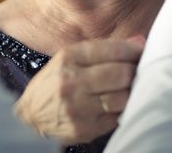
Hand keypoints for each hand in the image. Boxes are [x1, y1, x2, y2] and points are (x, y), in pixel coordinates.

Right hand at [13, 38, 143, 144]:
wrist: (31, 114)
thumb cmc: (55, 81)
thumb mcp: (71, 58)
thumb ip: (104, 49)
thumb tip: (140, 41)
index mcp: (69, 58)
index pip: (112, 50)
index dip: (132, 50)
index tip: (141, 50)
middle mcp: (71, 82)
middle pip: (121, 74)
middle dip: (134, 71)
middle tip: (135, 71)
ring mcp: (78, 108)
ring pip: (122, 98)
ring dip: (129, 92)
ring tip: (125, 88)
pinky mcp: (84, 129)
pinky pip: (116, 117)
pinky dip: (120, 110)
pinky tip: (114, 104)